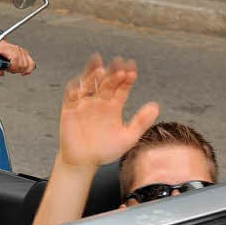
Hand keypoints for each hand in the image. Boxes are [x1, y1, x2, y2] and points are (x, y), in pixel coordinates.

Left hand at [0, 39, 35, 75]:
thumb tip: (1, 73)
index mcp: (11, 51)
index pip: (16, 63)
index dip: (13, 69)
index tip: (8, 69)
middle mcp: (18, 50)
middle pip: (23, 65)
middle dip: (16, 70)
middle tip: (11, 70)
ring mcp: (22, 51)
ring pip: (28, 65)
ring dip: (22, 70)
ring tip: (16, 69)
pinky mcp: (25, 53)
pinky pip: (32, 62)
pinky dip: (30, 68)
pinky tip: (25, 71)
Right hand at [57, 54, 159, 168]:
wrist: (84, 161)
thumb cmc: (106, 150)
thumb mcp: (128, 137)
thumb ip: (141, 121)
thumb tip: (156, 105)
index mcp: (113, 107)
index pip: (121, 88)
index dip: (126, 79)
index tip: (132, 71)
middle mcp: (99, 102)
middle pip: (105, 83)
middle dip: (112, 73)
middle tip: (119, 63)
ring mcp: (84, 104)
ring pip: (88, 85)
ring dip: (93, 76)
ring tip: (101, 68)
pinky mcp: (69, 109)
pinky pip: (71, 96)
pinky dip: (75, 88)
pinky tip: (81, 81)